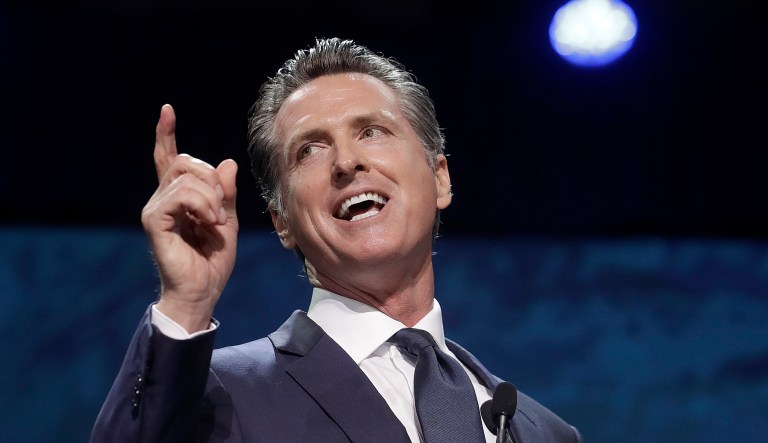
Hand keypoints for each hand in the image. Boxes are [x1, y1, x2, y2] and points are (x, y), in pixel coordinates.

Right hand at [141, 104, 238, 331]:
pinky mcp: (154, 219)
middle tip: (222, 209)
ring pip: (186, 177)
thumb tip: (226, 163)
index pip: (169, 159)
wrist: (203, 291)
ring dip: (212, 197)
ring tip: (217, 221)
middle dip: (212, 179)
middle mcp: (162, 199)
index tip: (167, 110)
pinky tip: (210, 222)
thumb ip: (226, 193)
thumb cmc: (213, 262)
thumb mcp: (228, 221)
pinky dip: (203, 204)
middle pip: (185, 162)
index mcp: (178, 198)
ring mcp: (155, 209)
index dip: (166, 134)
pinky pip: (181, 194)